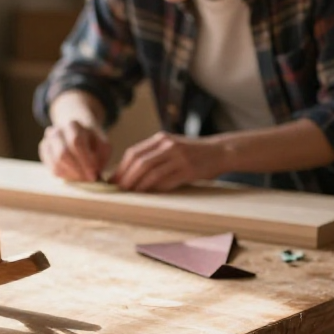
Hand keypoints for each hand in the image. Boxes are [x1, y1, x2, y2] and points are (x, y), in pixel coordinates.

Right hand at [39, 120, 111, 181]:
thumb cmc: (92, 142)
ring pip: (56, 163)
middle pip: (63, 154)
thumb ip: (102, 156)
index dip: (85, 160)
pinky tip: (74, 175)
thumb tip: (97, 173)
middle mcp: (56, 131)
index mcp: (73, 125)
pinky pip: (53, 169)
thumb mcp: (102, 144)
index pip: (76, 142)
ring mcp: (47, 142)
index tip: (94, 175)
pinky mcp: (44, 153)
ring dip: (72, 174)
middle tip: (87, 179)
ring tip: (83, 178)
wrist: (75, 133)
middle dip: (77, 170)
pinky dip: (65, 176)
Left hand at [111, 132, 226, 191]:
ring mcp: (180, 157)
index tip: (113, 180)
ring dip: (138, 185)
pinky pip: (167, 181)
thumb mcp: (170, 147)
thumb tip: (127, 174)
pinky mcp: (189, 170)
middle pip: (140, 162)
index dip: (121, 168)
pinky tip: (149, 194)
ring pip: (152, 172)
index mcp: (161, 139)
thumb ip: (152, 155)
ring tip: (131, 194)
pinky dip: (155, 189)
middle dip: (126, 178)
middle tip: (119, 190)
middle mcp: (169, 145)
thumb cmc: (190, 153)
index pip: (134, 153)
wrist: (220, 151)